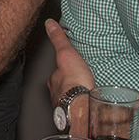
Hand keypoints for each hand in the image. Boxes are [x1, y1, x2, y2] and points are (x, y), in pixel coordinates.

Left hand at [45, 18, 95, 135]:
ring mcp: (65, 106)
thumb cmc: (74, 83)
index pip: (56, 72)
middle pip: (62, 86)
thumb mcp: (66, 54)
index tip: (69, 68)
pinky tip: (89, 105)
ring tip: (85, 93)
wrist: (82, 107)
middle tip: (79, 81)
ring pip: (69, 99)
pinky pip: (78, 109)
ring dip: (76, 96)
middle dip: (69, 84)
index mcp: (53, 80)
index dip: (63, 69)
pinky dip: (82, 106)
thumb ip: (59, 40)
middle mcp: (56, 94)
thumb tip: (49, 24)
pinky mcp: (76, 115)